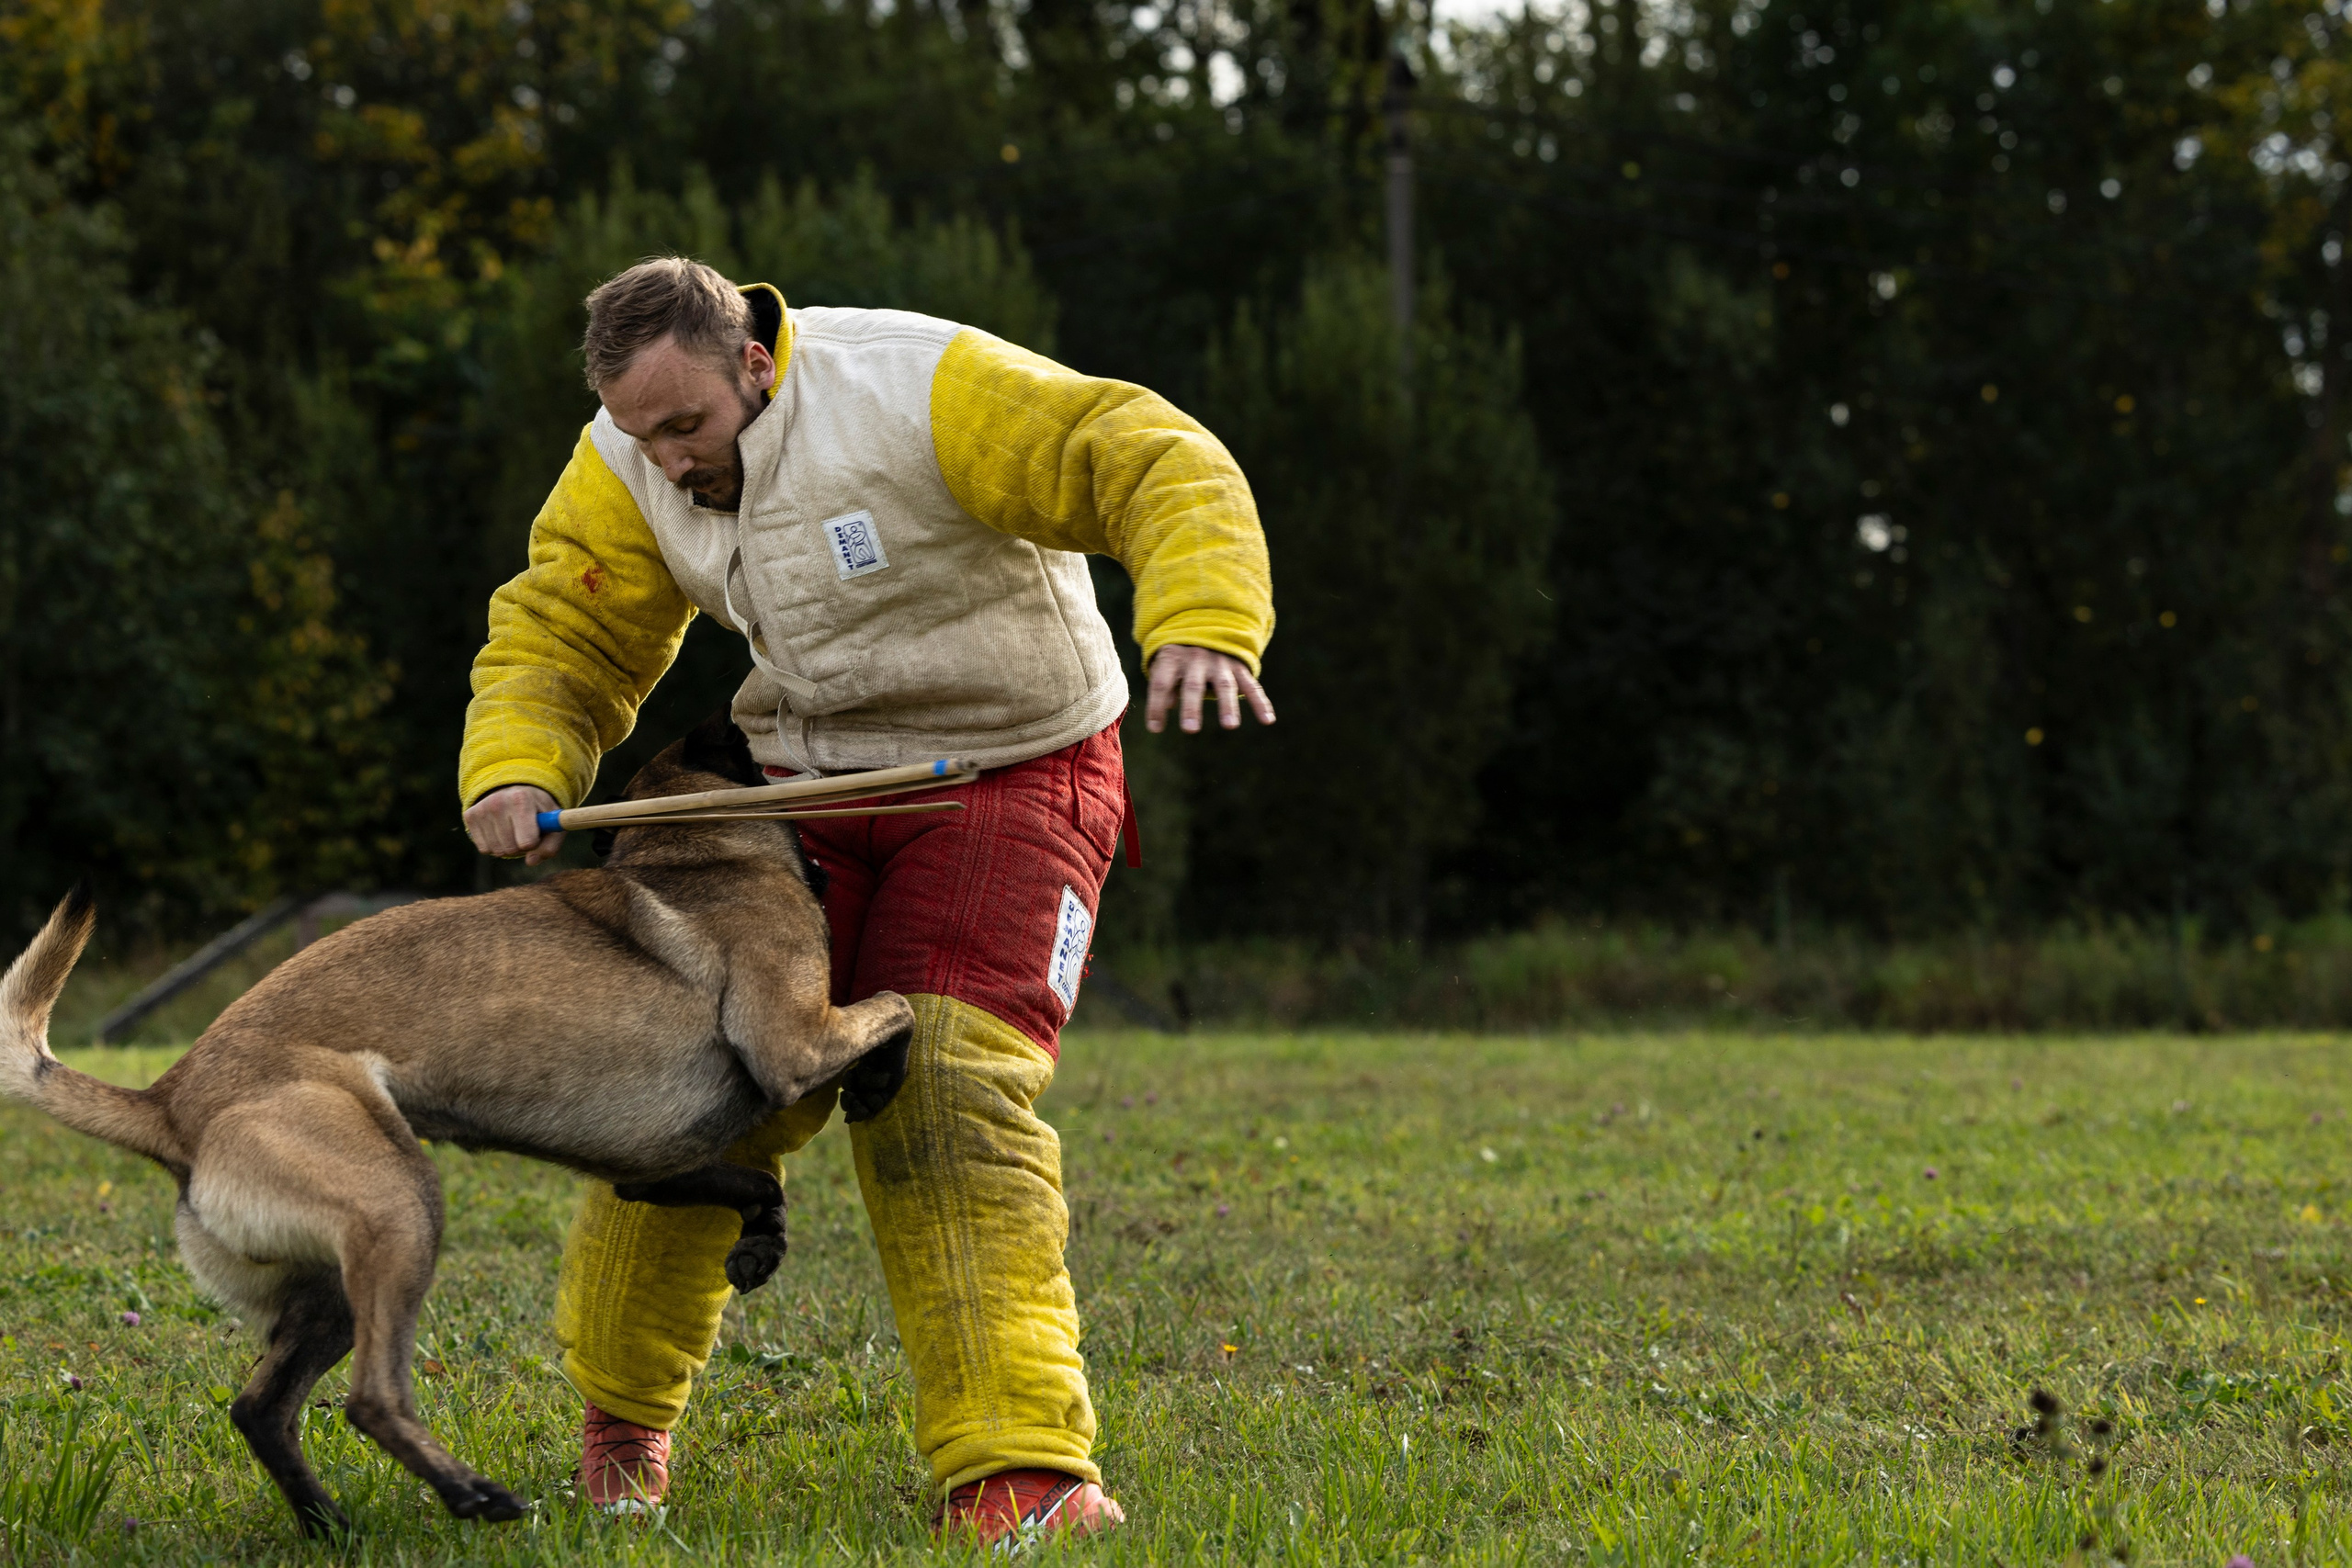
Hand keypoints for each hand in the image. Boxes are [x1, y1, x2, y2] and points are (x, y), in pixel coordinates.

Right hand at [463, 784, 565, 865]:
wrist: (514, 789)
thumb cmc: (538, 809)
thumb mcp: (553, 823)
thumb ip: (550, 845)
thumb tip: (531, 861)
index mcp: (521, 799)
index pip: (528, 842)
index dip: (535, 843)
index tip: (536, 832)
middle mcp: (498, 802)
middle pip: (511, 849)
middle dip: (521, 846)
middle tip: (524, 830)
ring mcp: (481, 809)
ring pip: (497, 851)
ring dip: (508, 847)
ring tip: (513, 829)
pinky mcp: (470, 816)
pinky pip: (484, 849)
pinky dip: (494, 845)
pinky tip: (499, 830)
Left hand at [1145, 645, 1275, 734]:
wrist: (1206, 622)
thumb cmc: (1179, 655)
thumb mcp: (1165, 664)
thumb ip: (1165, 685)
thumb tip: (1168, 705)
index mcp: (1172, 658)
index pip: (1161, 683)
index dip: (1156, 706)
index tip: (1155, 729)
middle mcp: (1196, 659)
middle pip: (1192, 685)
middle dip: (1191, 707)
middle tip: (1190, 730)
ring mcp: (1220, 663)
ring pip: (1224, 685)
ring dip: (1227, 706)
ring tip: (1230, 726)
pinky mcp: (1240, 667)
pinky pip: (1251, 686)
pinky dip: (1261, 703)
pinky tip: (1268, 720)